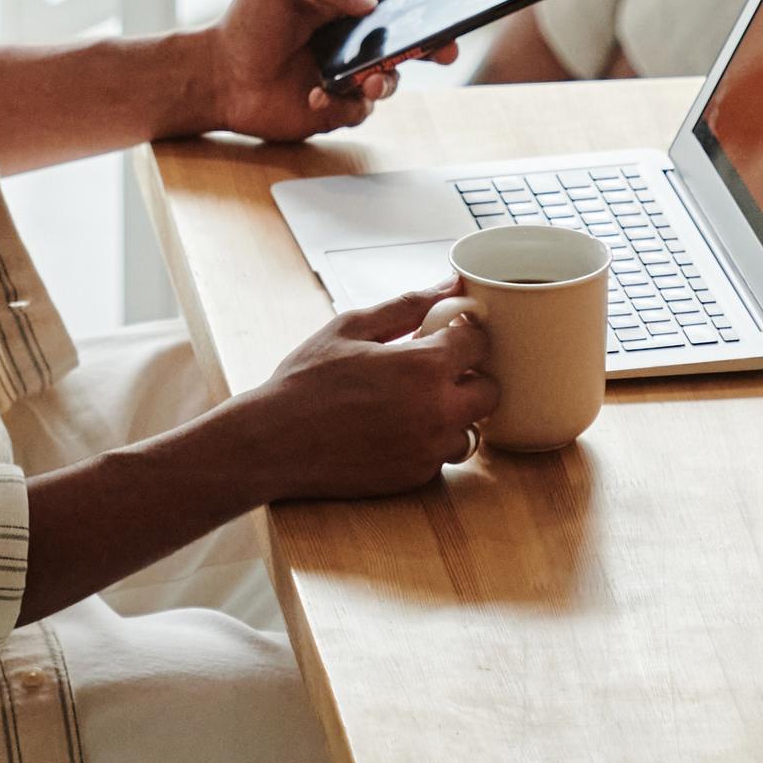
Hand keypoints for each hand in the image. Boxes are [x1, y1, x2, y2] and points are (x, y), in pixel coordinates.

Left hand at [206, 0, 457, 145]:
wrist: (217, 76)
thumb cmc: (243, 20)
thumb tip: (368, 3)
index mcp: (343, 0)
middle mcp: (351, 38)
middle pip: (408, 38)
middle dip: (434, 43)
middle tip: (445, 49)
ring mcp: (346, 74)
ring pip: (391, 79)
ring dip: (387, 80)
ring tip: (368, 80)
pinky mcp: (335, 107)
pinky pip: (360, 110)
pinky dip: (346, 104)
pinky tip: (315, 94)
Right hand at [252, 293, 495, 493]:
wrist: (273, 442)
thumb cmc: (307, 380)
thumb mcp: (352, 327)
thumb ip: (408, 305)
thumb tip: (449, 285)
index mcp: (424, 366)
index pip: (480, 343)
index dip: (464, 336)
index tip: (446, 336)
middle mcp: (436, 411)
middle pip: (490, 391)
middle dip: (469, 377)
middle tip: (435, 370)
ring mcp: (427, 450)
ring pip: (470, 428)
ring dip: (453, 413)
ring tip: (414, 402)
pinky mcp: (414, 478)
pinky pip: (442, 456)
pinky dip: (428, 442)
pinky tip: (395, 428)